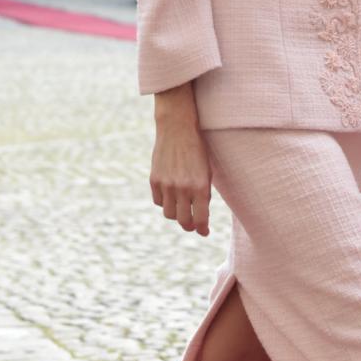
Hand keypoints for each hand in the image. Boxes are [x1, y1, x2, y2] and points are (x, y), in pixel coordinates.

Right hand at [150, 84, 212, 235]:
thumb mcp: (206, 172)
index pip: (200, 219)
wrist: (178, 128)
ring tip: (182, 208)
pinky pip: (158, 201)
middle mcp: (182, 189)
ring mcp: (166, 185)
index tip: (204, 232)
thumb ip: (203, 194)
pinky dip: (164, 202)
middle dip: (189, 226)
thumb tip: (200, 217)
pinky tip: (170, 196)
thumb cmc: (197, 150)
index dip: (202, 229)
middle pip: (183, 221)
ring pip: (169, 214)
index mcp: (200, 187)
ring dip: (176, 214)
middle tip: (193, 224)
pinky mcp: (154, 180)